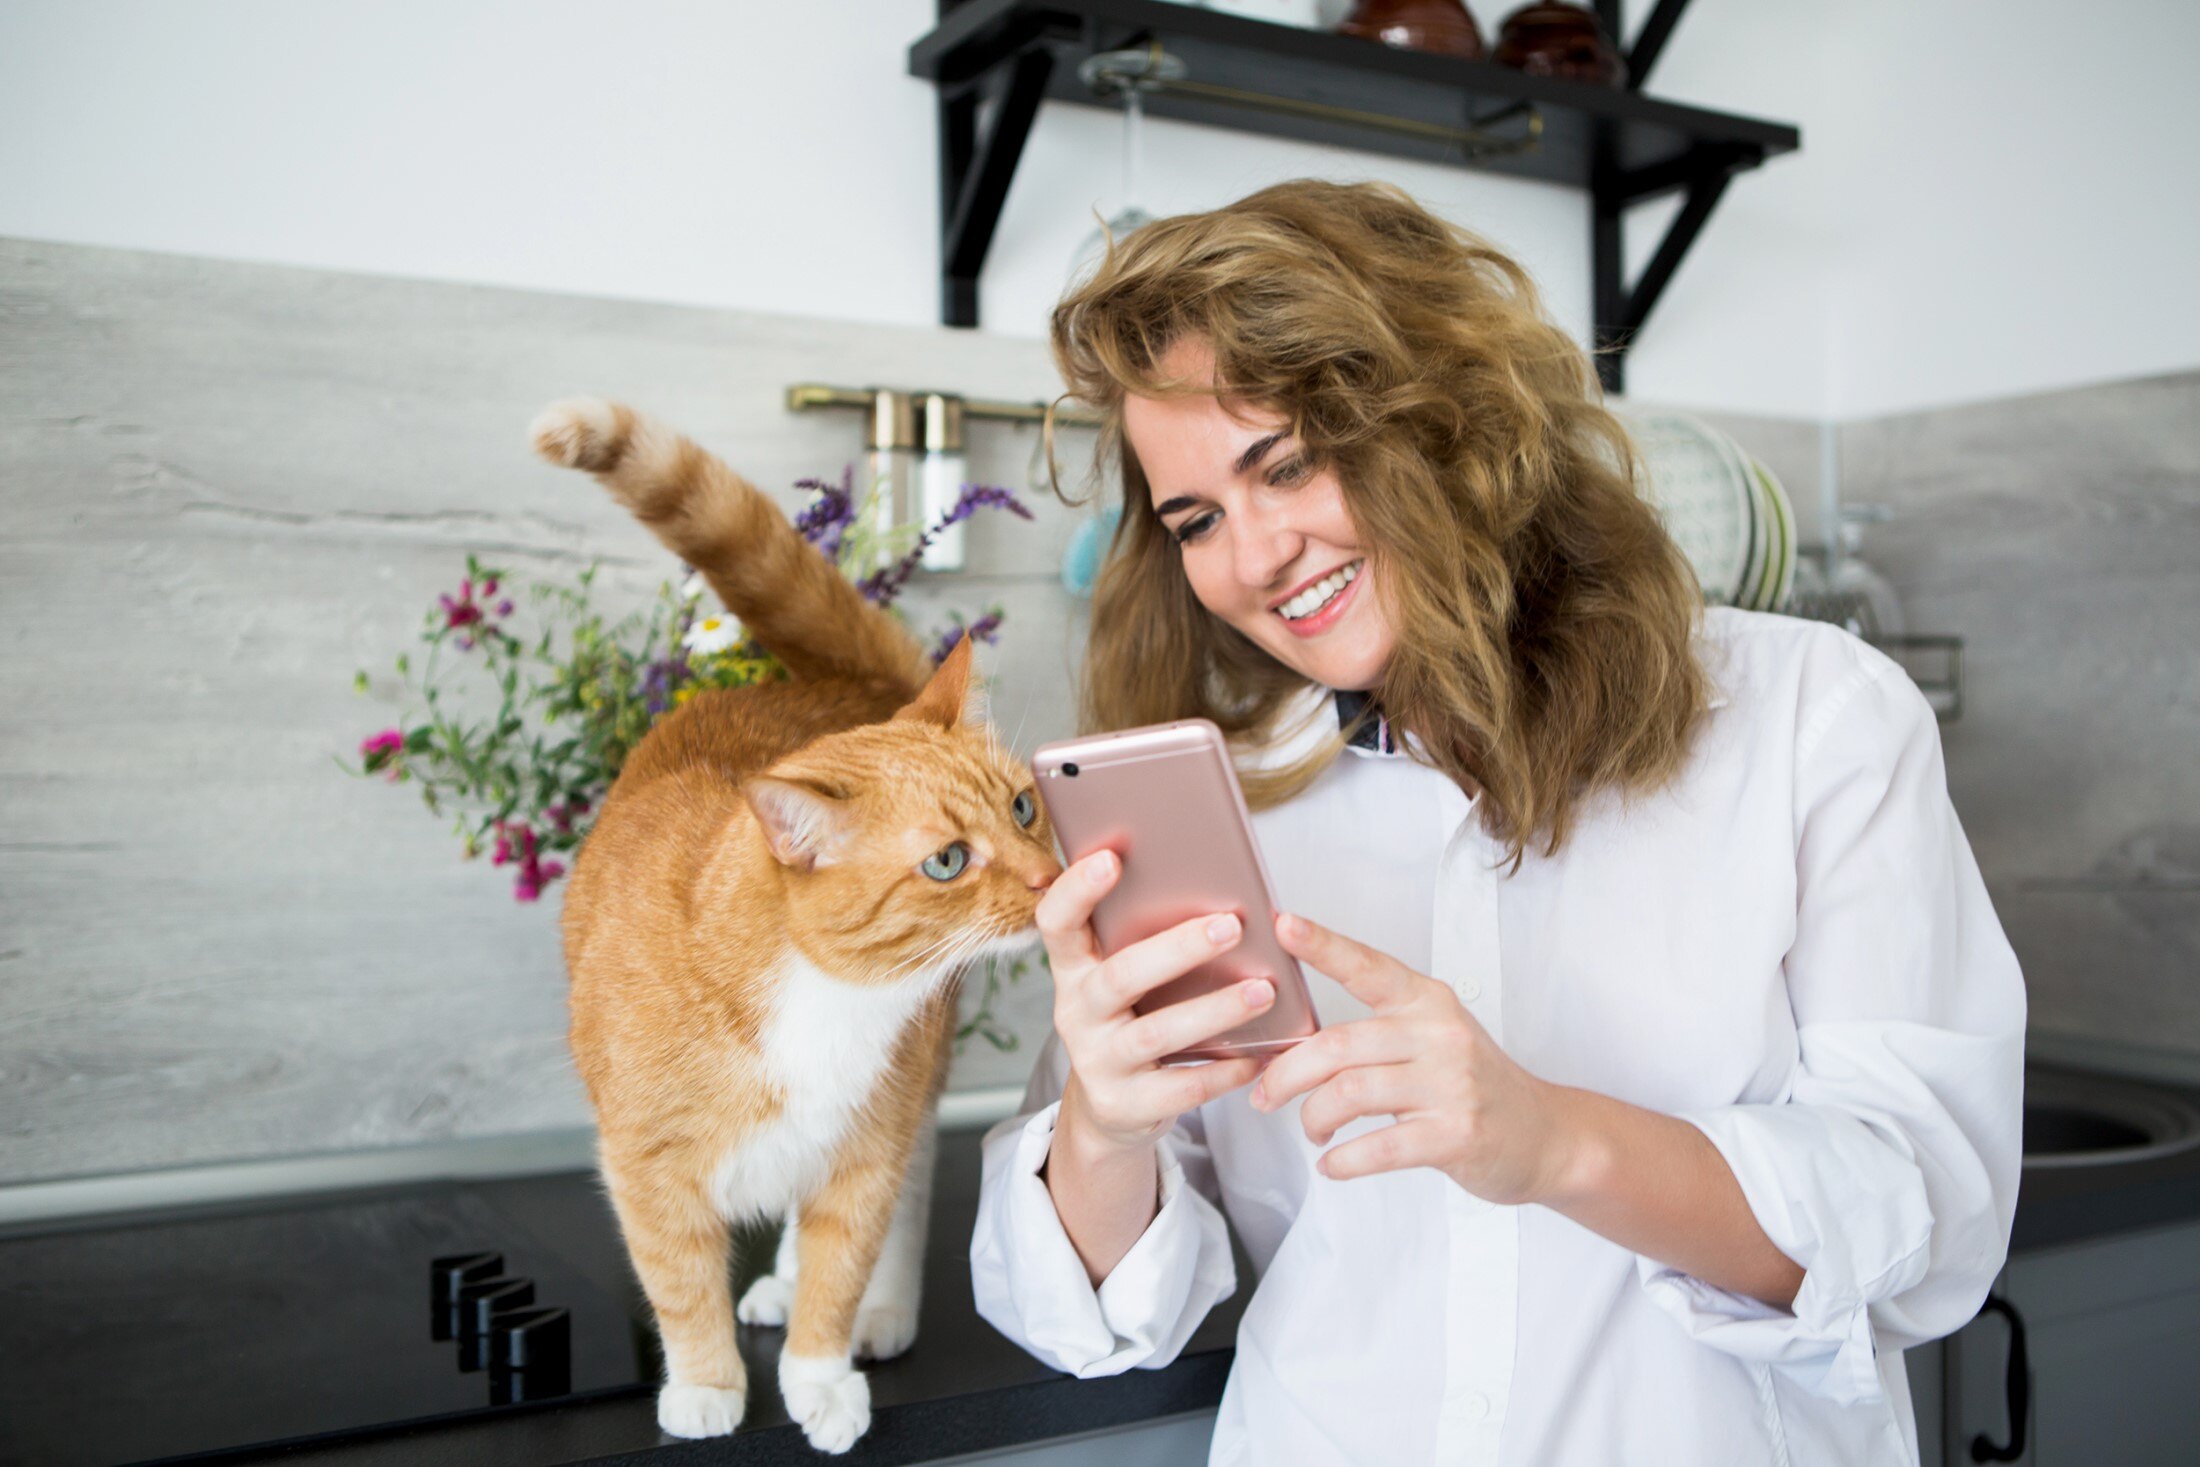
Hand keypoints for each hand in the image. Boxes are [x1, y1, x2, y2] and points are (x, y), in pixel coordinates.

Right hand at [1034, 849, 1274, 1155]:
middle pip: (1121, 975)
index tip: (1112, 857)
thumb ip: (1145, 938)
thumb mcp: (1123, 977)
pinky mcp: (1124, 1104)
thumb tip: (1220, 889)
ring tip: (1264, 990)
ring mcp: (1097, 1061)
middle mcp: (1076, 1011)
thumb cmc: (1131, 1017)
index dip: (1076, 889)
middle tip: (1232, 925)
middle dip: (1178, 949)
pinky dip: (1224, 1070)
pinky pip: (1182, 1086)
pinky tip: (1260, 1054)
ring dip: (1215, 1010)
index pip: (1056, 922)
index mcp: (1073, 967)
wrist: (1111, 1106)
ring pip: (1157, 1033)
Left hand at [1249, 911, 1579, 1204]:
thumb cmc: (1474, 1086)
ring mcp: (1450, 1084)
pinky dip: (1344, 1160)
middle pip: (1338, 1045)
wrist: (1545, 1135)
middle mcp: (1438, 1034)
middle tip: (1265, 1095)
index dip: (1322, 944)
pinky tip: (1333, 1164)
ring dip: (1313, 1117)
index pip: (1367, 966)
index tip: (1283, 924)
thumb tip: (1296, 1046)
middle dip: (1287, 1073)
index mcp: (1427, 1003)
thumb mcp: (1433, 1039)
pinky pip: (1379, 1147)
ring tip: (1312, 1130)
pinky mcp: (1455, 1134)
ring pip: (1349, 1093)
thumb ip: (1375, 1034)